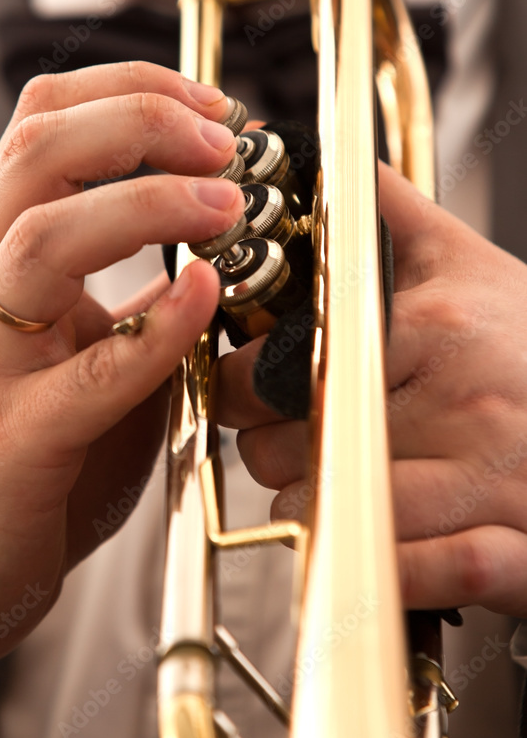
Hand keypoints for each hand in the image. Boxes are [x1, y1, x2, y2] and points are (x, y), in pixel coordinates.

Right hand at [0, 61, 244, 737]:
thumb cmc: (9, 468)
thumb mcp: (66, 364)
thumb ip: (126, 313)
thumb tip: (205, 270)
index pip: (38, 130)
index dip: (127, 93)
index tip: (209, 107)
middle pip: (35, 154)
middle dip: (141, 122)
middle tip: (225, 136)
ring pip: (42, 240)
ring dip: (148, 203)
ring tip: (225, 202)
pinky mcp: (9, 442)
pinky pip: (87, 372)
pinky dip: (156, 326)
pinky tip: (204, 297)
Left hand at [217, 161, 526, 617]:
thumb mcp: (470, 264)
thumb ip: (395, 215)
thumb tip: (330, 165)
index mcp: (437, 329)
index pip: (285, 367)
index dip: (238, 385)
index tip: (238, 389)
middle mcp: (463, 402)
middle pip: (293, 446)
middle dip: (267, 448)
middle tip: (283, 440)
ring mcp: (491, 480)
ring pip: (336, 511)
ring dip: (311, 507)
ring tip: (330, 483)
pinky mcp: (518, 548)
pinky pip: (416, 571)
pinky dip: (379, 563)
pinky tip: (376, 537)